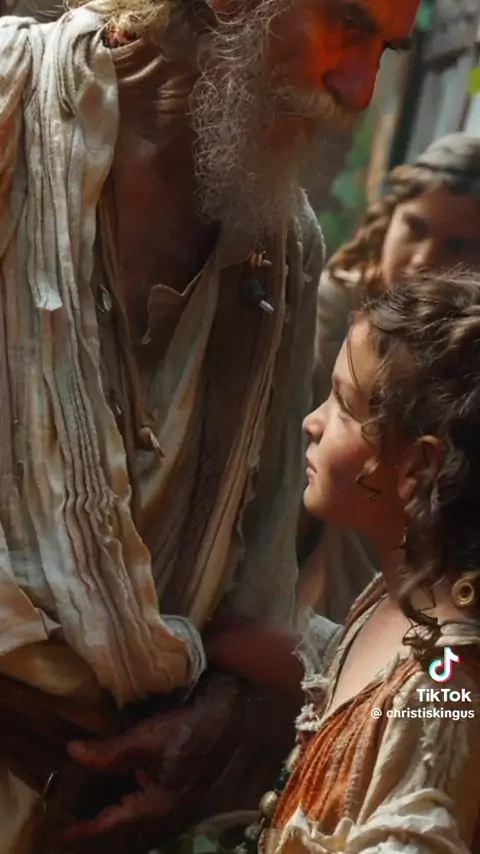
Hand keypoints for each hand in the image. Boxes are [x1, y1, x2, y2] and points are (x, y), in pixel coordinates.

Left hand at [59, 672, 244, 849]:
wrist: (227, 716)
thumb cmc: (188, 729)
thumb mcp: (145, 739)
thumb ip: (109, 752)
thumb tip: (72, 752)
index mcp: (158, 807)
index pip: (113, 824)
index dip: (86, 829)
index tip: (62, 835)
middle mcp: (167, 814)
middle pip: (125, 826)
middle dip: (99, 823)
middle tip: (71, 821)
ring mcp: (176, 805)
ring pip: (138, 817)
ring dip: (116, 814)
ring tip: (90, 809)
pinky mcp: (180, 792)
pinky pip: (149, 806)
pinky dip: (130, 802)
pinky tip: (120, 790)